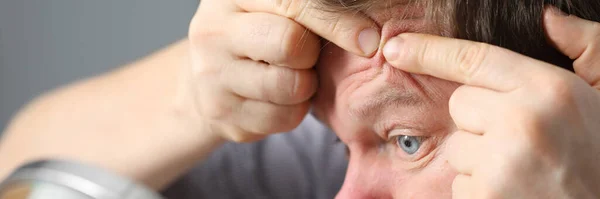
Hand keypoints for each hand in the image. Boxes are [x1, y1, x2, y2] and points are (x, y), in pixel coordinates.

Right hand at [185, 0, 379, 141]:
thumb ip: (311, 9)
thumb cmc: (256, 34)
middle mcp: (213, 30)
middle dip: (312, 55)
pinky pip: (282, 118)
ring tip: (292, 75)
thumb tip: (367, 33)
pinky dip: (294, 110)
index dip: (336, 23)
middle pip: (290, 45)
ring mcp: (211, 74)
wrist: (207, 77)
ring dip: (305, 85)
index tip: (368, 40)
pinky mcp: (219, 112)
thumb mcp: (274, 9)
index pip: (294, 3)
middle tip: (306, 56)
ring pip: (290, 86)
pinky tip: (280, 98)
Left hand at [382, 7, 599, 198]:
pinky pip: (459, 184)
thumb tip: (547, 17)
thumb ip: (584, 48)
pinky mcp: (485, 198)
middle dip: (480, 119)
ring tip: (525, 171)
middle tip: (524, 140)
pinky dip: (480, 189)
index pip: (473, 59)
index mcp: (551, 90)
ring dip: (481, 159)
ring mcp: (500, 165)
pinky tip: (516, 192)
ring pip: (457, 147)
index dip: (428, 51)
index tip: (395, 48)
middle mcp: (522, 123)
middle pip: (460, 104)